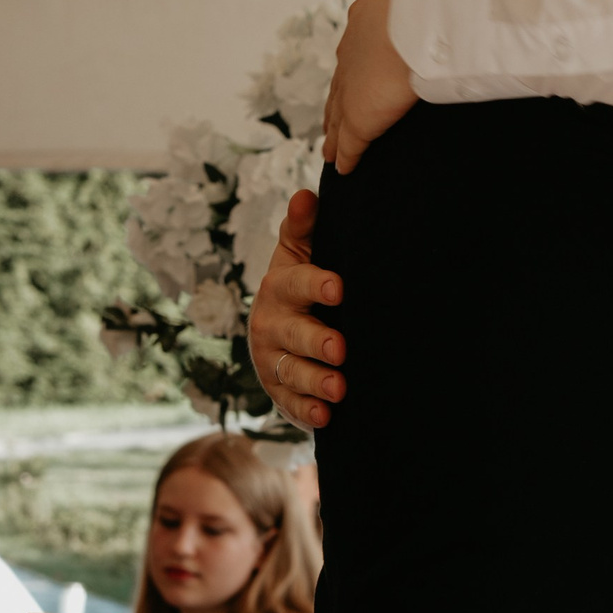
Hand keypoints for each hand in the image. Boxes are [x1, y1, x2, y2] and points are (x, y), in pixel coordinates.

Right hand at [248, 191, 346, 429]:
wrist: (280, 330)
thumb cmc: (299, 285)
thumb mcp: (298, 255)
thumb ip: (303, 228)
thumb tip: (306, 195)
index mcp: (279, 287)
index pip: (295, 284)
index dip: (315, 285)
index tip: (339, 287)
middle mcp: (270, 324)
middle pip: (293, 334)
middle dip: (317, 341)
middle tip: (342, 349)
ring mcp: (272, 360)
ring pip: (291, 372)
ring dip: (315, 381)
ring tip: (339, 388)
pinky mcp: (279, 391)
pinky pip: (290, 404)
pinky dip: (306, 411)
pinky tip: (324, 417)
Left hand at [322, 0, 450, 173]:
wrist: (423, 5)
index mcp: (367, 19)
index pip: (358, 47)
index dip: (359, 63)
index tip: (359, 76)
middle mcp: (353, 52)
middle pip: (341, 84)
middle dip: (339, 101)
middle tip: (336, 119)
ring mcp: (353, 86)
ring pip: (339, 115)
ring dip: (336, 132)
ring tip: (332, 147)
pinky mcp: (362, 116)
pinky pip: (352, 142)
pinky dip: (348, 155)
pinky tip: (345, 167)